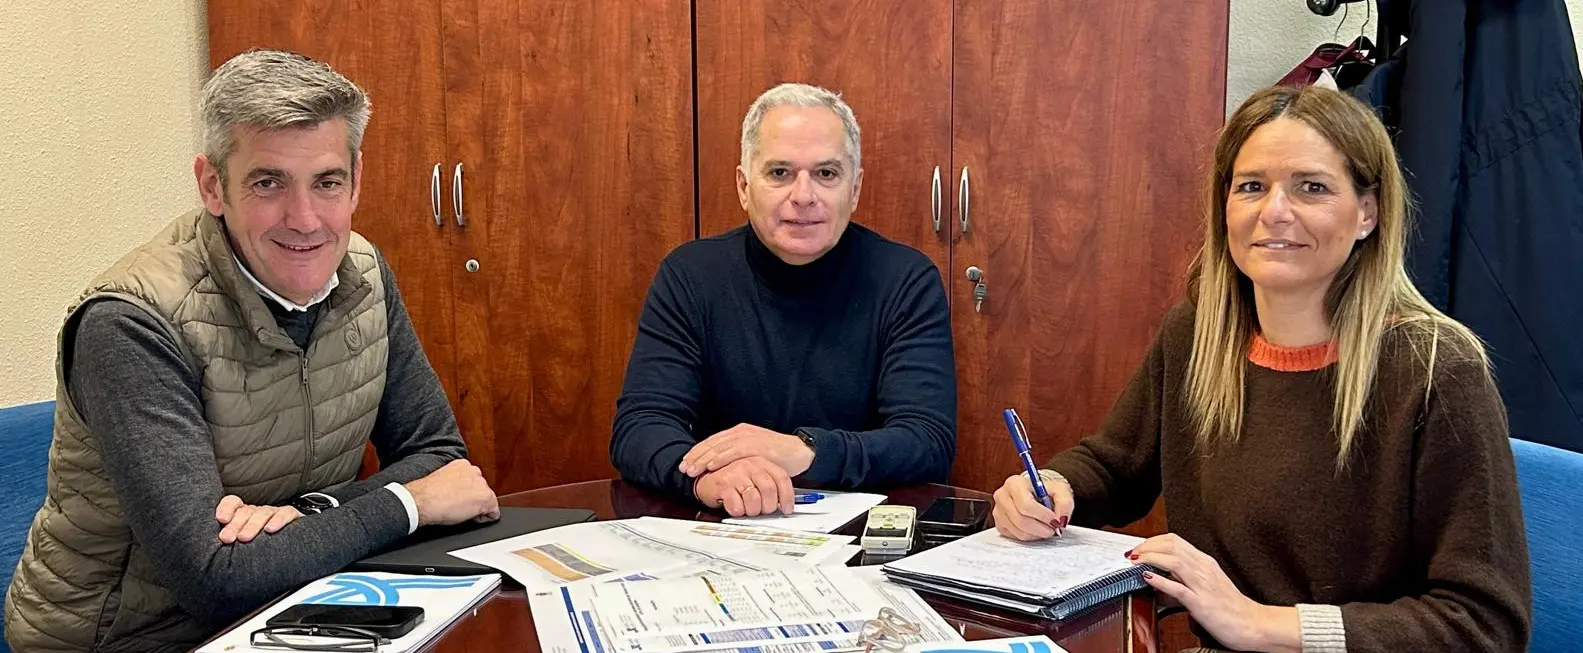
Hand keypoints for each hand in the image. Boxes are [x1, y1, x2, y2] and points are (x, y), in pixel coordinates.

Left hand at [215, 495, 301, 543]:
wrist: (292, 551)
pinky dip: (278, 520)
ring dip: (252, 525)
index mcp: (243, 515)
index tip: (221, 520)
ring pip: (263, 513)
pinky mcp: (292, 516)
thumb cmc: (257, 550)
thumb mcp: (240, 544)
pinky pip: (286, 514)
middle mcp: (257, 512)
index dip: (226, 509)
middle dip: (235, 525)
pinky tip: (270, 529)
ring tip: (243, 538)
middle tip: (227, 538)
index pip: (232, 503)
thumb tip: (210, 550)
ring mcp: (274, 513)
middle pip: (245, 512)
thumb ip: (229, 541)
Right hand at [404, 459, 500, 526]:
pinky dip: (487, 517)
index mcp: (462, 465)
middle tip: (460, 506)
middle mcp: (475, 471)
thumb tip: (457, 491)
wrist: (424, 501)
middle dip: (474, 498)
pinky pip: (494, 512)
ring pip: (487, 499)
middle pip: (481, 488)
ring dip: (479, 507)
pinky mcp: (486, 499)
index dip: (467, 492)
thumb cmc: (427, 494)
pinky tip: (473, 518)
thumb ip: (455, 481)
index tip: (459, 498)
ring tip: (462, 511)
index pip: (473, 480)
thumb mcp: (443, 479)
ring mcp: (482, 485)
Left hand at [679, 424, 814, 476]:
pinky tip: (711, 466)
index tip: (686, 462)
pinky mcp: (757, 446)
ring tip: (693, 469)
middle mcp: (741, 432)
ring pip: (720, 447)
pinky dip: (721, 459)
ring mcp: (749, 438)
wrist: (800, 451)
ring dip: (704, 459)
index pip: (713, 442)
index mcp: (739, 433)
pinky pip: (735, 452)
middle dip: (695, 456)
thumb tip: (722, 468)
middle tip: (683, 468)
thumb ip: (738, 457)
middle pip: (712, 443)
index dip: (697, 452)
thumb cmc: (778, 456)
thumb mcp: (753, 454)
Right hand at [693, 456, 794, 516]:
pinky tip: (735, 507)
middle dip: (767, 507)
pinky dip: (737, 511)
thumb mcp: (753, 477)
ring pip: (754, 500)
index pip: (781, 478)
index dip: (787, 497)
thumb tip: (785, 502)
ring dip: (752, 511)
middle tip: (761, 511)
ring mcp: (736, 473)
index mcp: (760, 461)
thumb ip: (769, 484)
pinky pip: (737, 506)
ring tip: (746, 509)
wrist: (705, 479)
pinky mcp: (723, 484)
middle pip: (770, 490)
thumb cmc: (731, 480)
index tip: (787, 509)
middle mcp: (749, 465)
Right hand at [992, 470, 1073, 540]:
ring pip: (1019, 532)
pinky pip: (1016, 537)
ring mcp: (998, 512)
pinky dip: (1029, 536)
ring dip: (1037, 534)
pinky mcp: (999, 525)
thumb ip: (1064, 503)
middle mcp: (1002, 496)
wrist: (1033, 494)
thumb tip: (1061, 520)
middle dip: (1041, 528)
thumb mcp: (1059, 489)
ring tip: (1045, 527)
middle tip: (1053, 528)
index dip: (1043, 516)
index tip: (1055, 520)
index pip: (1026, 505)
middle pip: (1021, 521)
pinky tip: (1035, 529)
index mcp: (1014, 483)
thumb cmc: (1044, 491)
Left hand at [1129, 533, 1298, 652]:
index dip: (1153, 540)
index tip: (1140, 547)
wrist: (1253, 624)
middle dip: (1147, 546)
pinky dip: (1160, 581)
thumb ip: (1184, 578)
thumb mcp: (1206, 585)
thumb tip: (1159, 579)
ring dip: (1150, 558)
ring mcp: (1203, 585)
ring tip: (1135, 561)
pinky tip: (1148, 578)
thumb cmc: (1231, 607)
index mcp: (1205, 562)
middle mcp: (1204, 569)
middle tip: (1132, 553)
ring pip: (1173, 561)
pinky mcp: (1202, 603)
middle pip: (1171, 545)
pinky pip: (1178, 588)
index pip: (1175, 540)